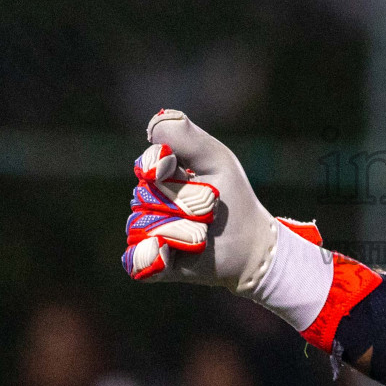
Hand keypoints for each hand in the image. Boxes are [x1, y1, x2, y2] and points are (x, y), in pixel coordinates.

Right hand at [123, 110, 278, 290]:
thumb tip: (153, 124)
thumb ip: (187, 137)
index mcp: (160, 171)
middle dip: (188, 204)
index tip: (185, 172)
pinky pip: (136, 259)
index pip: (149, 163)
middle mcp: (146, 199)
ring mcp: (144, 231)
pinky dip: (153, 258)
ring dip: (184, 232)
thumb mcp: (216, 160)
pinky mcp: (148, 261)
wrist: (248, 244)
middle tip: (210, 211)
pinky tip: (170, 255)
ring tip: (202, 235)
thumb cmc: (232, 198)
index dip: (164, 167)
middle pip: (148, 196)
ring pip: (144, 227)